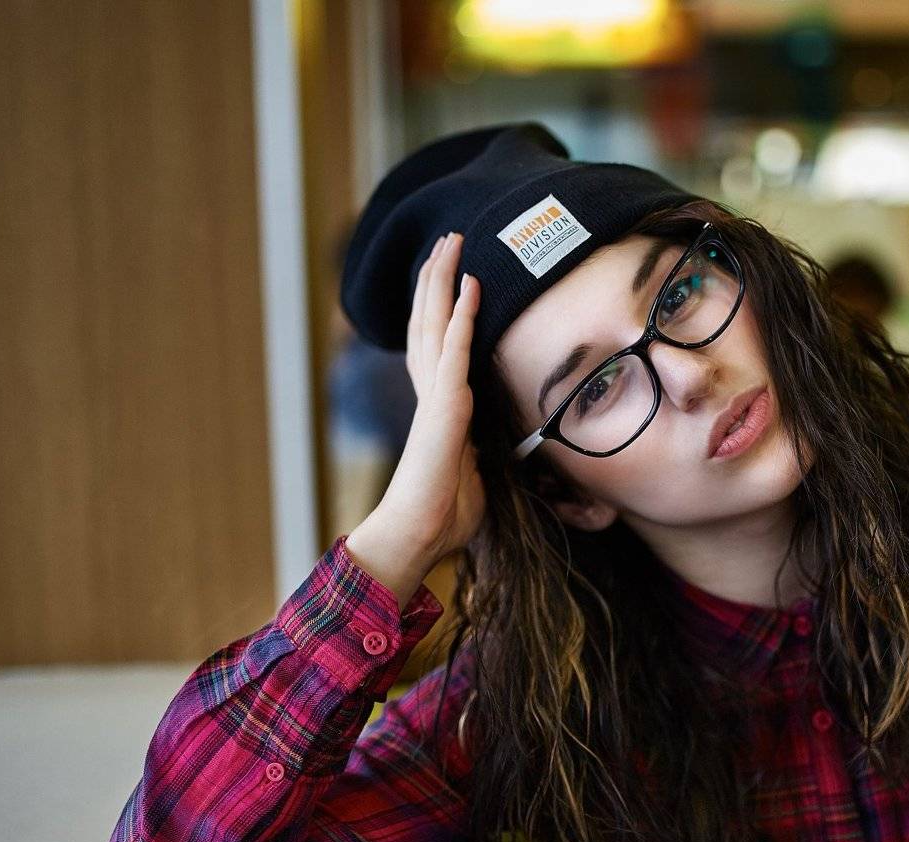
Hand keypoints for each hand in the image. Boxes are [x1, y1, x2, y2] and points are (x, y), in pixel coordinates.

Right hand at [347, 232, 484, 596]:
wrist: (418, 536)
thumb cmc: (444, 516)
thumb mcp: (473, 473)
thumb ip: (478, 451)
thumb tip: (491, 454)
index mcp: (436, 406)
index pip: (435, 343)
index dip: (440, 306)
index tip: (451, 275)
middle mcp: (430, 392)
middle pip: (428, 321)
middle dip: (437, 278)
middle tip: (447, 239)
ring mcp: (435, 397)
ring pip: (436, 324)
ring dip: (445, 280)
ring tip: (452, 243)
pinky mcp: (444, 409)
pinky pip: (455, 352)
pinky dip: (463, 316)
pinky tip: (470, 286)